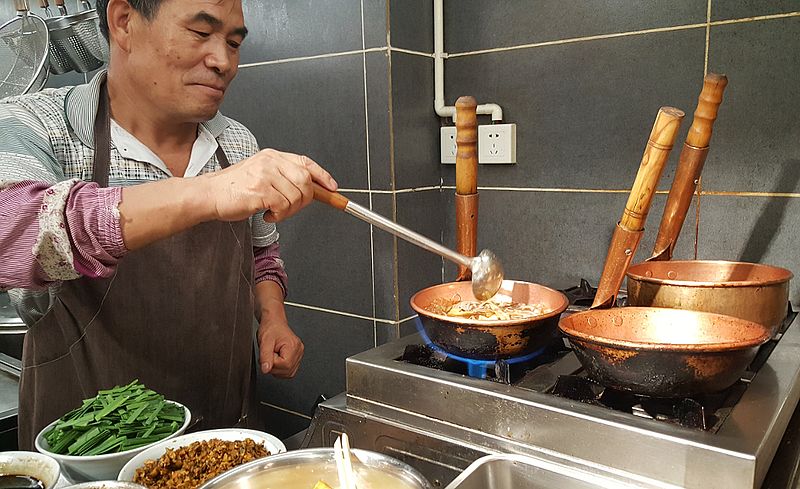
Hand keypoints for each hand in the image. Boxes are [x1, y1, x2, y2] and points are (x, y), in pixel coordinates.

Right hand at [203, 149, 336, 222]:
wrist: (209, 194)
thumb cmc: (233, 188)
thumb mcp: (261, 175)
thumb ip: (283, 177)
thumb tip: (310, 189)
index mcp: (272, 156)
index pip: (305, 162)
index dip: (322, 176)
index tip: (332, 188)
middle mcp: (270, 162)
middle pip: (305, 182)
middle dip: (305, 200)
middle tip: (291, 208)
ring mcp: (265, 175)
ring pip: (296, 197)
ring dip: (289, 211)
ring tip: (274, 212)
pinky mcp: (260, 190)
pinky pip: (283, 206)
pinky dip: (278, 216)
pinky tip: (266, 214)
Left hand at [258, 317, 304, 377]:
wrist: (274, 323)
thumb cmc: (270, 328)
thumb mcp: (265, 341)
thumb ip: (265, 356)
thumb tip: (266, 370)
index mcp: (293, 346)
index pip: (285, 365)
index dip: (273, 363)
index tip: (268, 354)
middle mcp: (299, 351)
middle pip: (287, 371)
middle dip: (274, 367)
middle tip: (269, 355)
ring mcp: (298, 354)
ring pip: (288, 373)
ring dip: (277, 368)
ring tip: (273, 356)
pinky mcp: (296, 357)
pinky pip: (288, 371)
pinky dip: (280, 368)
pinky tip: (277, 359)